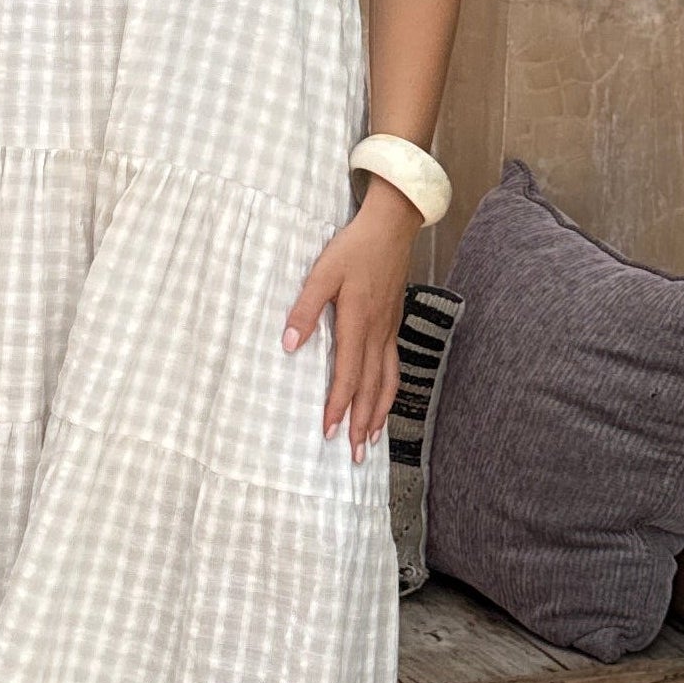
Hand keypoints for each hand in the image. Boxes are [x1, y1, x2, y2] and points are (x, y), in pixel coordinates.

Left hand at [281, 176, 420, 461]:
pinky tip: (383, 401)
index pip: (348, 375)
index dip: (338, 406)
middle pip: (370, 388)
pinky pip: (394, 367)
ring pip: (386, 382)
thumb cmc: (354, 247)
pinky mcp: (393, 325)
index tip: (329, 432)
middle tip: (354, 455)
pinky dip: (389, 391)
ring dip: (378, 414)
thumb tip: (289, 344)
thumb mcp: (322, 272)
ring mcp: (388, 330)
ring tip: (371, 440)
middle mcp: (377, 333)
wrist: (392, 226)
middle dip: (361, 423)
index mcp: (357, 322)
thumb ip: (305, 308)